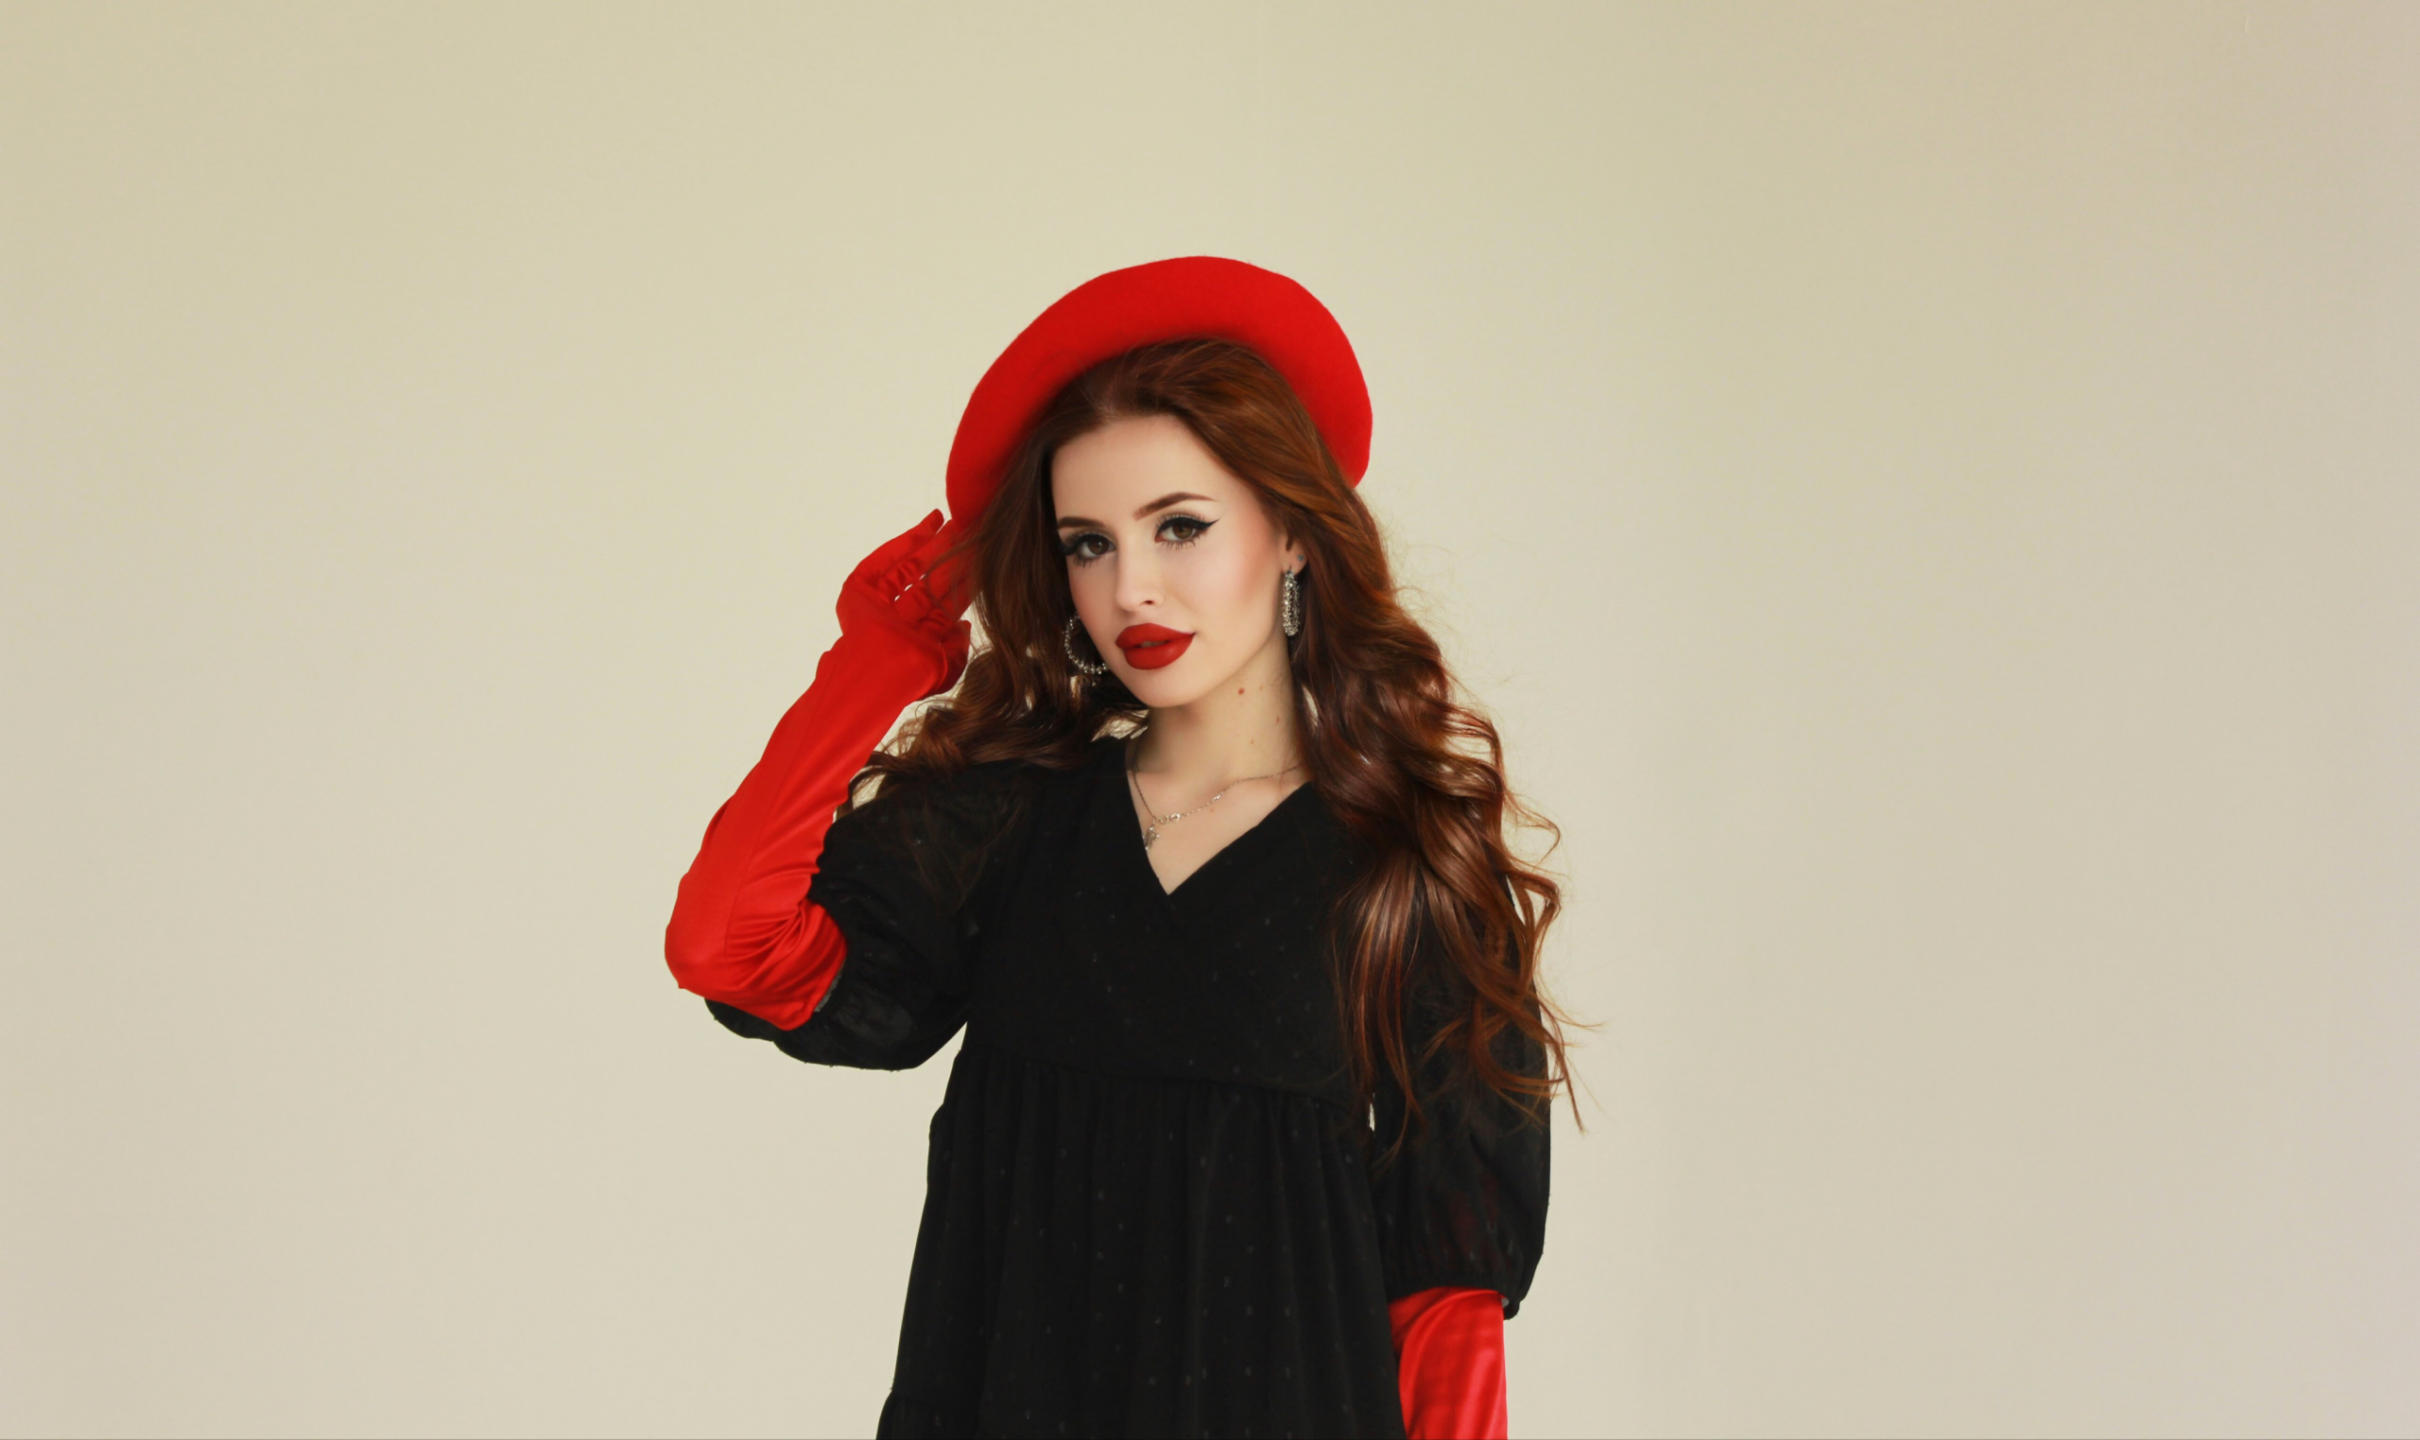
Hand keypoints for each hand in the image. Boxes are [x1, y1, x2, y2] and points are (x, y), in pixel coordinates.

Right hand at [835, 508, 975, 694]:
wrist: (873, 683)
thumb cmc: (909, 682)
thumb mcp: (944, 670)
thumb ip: (956, 648)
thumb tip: (962, 625)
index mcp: (917, 640)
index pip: (945, 603)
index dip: (962, 579)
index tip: (978, 555)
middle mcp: (896, 619)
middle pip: (927, 580)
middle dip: (949, 556)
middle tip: (969, 528)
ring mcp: (876, 604)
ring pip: (909, 568)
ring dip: (933, 544)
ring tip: (953, 521)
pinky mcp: (857, 592)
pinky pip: (882, 561)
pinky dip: (905, 541)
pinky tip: (928, 524)